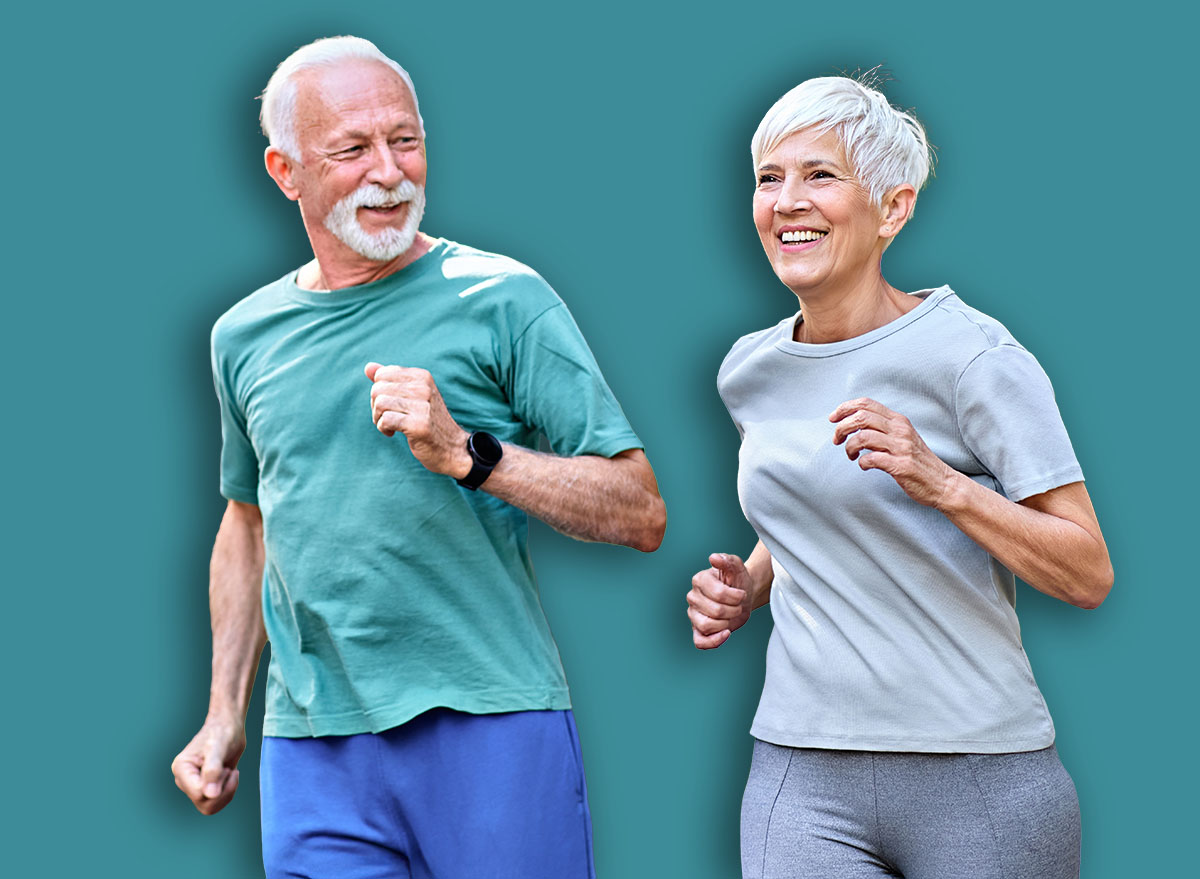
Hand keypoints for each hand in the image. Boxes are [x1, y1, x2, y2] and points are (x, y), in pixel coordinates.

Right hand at [171, 717, 246, 814]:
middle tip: (228, 770)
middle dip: (223, 790)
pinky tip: (230, 775)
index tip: (224, 768)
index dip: (217, 786)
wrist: (229, 726)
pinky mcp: (204, 787)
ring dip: (226, 791)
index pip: (198, 794)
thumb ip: (213, 770)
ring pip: (210, 807)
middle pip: (205, 804)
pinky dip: (228, 792)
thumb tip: (210, 795)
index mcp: (181, 769)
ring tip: (228, 771)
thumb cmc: (222, 732)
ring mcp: (193, 785)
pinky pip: (216, 803)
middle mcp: (184, 780)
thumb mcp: (219, 747)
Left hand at [365, 362, 472, 477]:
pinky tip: (393, 433)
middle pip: (377, 389)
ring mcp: (423, 406)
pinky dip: (384, 428)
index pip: (382, 374)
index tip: (390, 405)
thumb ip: (390, 380)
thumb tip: (367, 367)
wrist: (452, 448)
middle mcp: (423, 387)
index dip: (379, 391)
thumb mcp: (412, 396)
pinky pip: (386, 420)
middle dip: (376, 406)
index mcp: (422, 376)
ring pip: (380, 404)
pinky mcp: (419, 424)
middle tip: (388, 418)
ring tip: (391, 426)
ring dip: (378, 419)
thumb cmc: (429, 422)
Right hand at [687, 553, 753, 648]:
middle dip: (733, 610)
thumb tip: (714, 558)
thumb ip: (727, 560)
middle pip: (715, 611)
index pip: (718, 594)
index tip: (742, 594)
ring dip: (725, 624)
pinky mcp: (698, 629)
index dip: (735, 597)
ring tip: (731, 616)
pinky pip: (700, 642)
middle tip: (738, 605)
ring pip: (706, 626)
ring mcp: (693, 614)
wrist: (743, 596)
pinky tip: (726, 633)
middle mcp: (693, 597)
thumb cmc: (738, 580)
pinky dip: (713, 641)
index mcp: (699, 580)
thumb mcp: (737, 567)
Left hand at [830, 397, 956, 508]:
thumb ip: (881, 429)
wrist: (942, 483)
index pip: (866, 403)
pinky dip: (861, 462)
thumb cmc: (917, 461)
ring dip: (849, 447)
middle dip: (842, 428)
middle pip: (861, 417)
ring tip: (851, 455)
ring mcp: (901, 448)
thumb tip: (853, 425)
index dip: (845, 408)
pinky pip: (871, 459)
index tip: (833, 418)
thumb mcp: (901, 437)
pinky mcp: (901, 465)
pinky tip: (863, 465)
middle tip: (836, 440)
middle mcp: (900, 430)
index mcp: (898, 420)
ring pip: (863, 437)